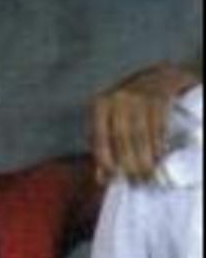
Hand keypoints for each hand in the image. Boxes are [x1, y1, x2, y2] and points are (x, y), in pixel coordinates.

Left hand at [89, 62, 198, 182]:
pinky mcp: (159, 96)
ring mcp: (138, 95)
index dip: (106, 158)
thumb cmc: (128, 105)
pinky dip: (158, 144)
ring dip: (145, 157)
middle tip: (137, 180)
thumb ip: (103, 147)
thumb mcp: (110, 120)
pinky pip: (157, 126)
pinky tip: (158, 156)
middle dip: (129, 161)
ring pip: (140, 133)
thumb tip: (101, 177)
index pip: (99, 137)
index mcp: (99, 104)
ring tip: (149, 173)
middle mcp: (116, 98)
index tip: (113, 176)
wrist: (156, 77)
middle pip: (121, 137)